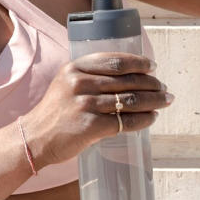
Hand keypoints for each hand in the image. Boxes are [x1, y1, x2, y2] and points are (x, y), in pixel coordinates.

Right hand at [22, 52, 172, 167]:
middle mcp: (80, 83)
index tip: (152, 67)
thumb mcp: (66, 84)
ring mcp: (85, 105)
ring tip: (164, 102)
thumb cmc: (55, 112)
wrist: (35, 138)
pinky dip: (143, 120)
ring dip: (153, 101)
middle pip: (127, 80)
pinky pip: (125, 121)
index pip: (115, 61)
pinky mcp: (90, 126)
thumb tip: (130, 78)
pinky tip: (151, 118)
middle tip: (163, 88)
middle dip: (151, 84)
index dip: (138, 63)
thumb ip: (91, 77)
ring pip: (129, 100)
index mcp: (75, 68)